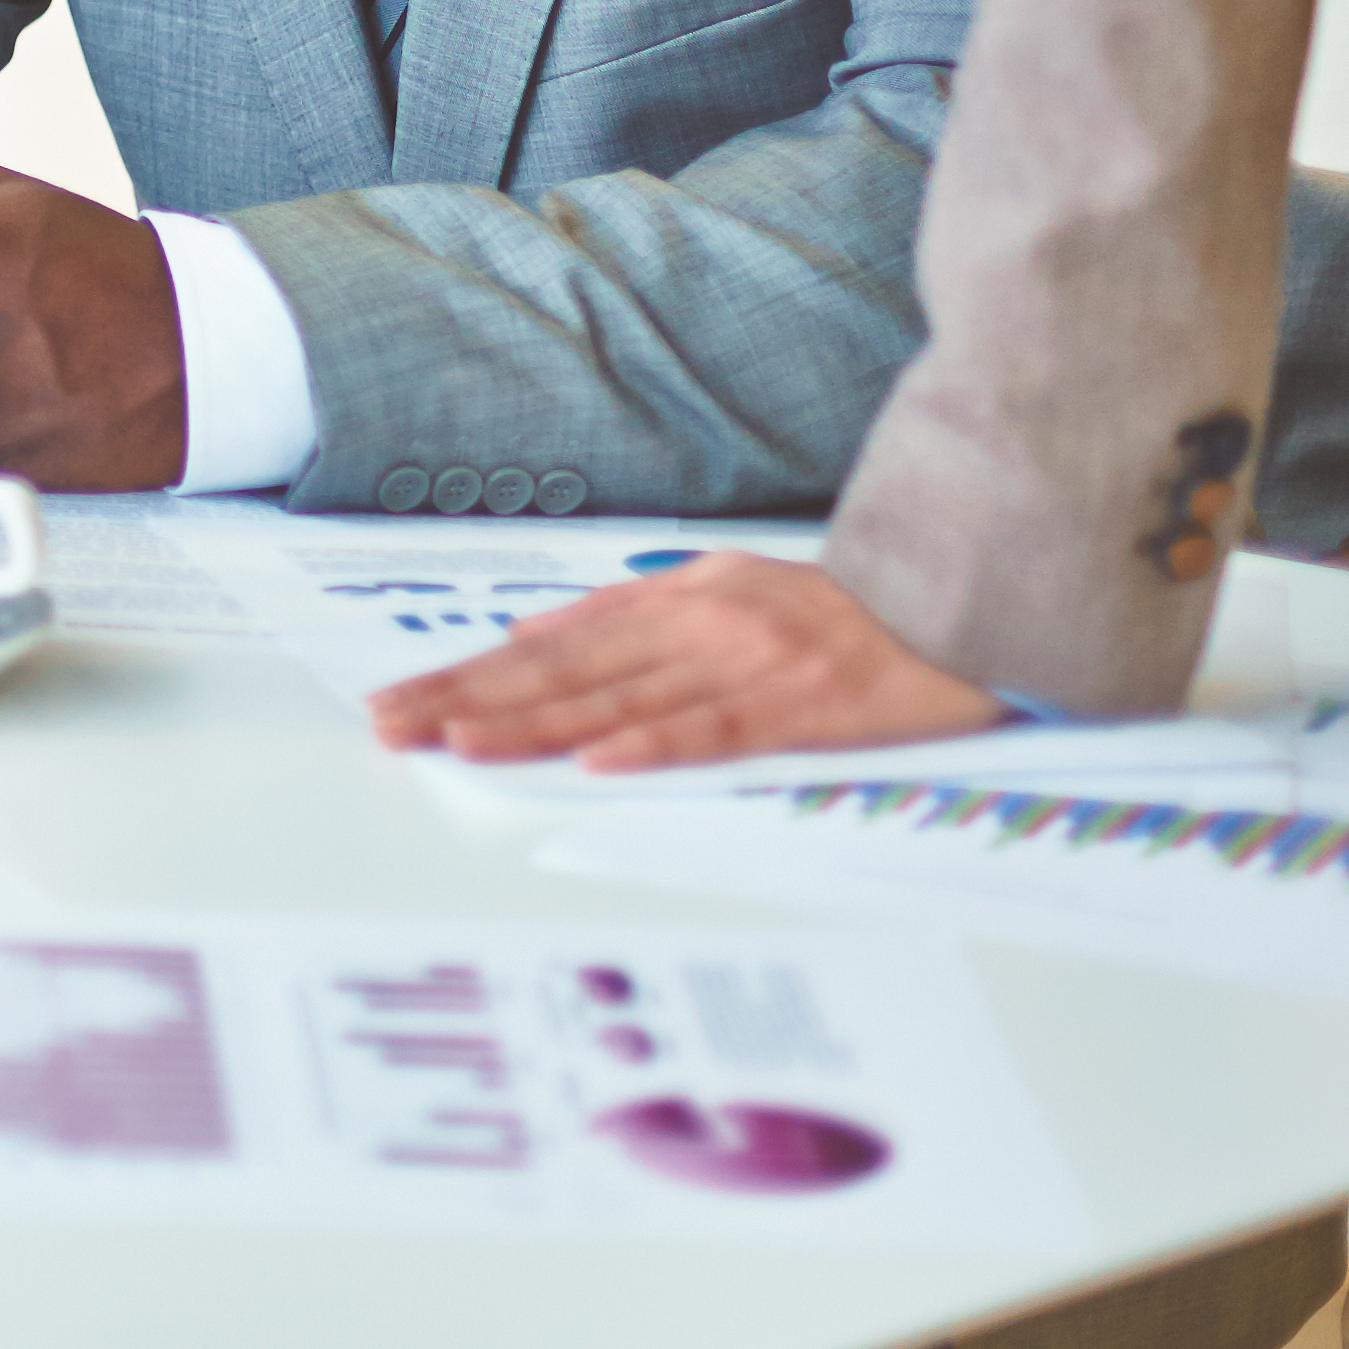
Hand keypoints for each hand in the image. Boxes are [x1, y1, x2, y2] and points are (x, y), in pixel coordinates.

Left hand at [364, 552, 1008, 770]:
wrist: (958, 597)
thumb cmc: (842, 608)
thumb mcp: (727, 589)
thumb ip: (637, 613)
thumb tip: (540, 637)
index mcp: (676, 600)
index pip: (550, 645)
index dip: (471, 673)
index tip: (404, 697)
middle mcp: (696, 624)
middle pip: (562, 669)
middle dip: (469, 697)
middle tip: (391, 722)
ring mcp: (745, 662)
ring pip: (618, 698)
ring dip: (533, 722)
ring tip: (458, 741)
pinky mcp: (800, 702)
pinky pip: (717, 727)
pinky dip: (654, 743)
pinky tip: (597, 759)